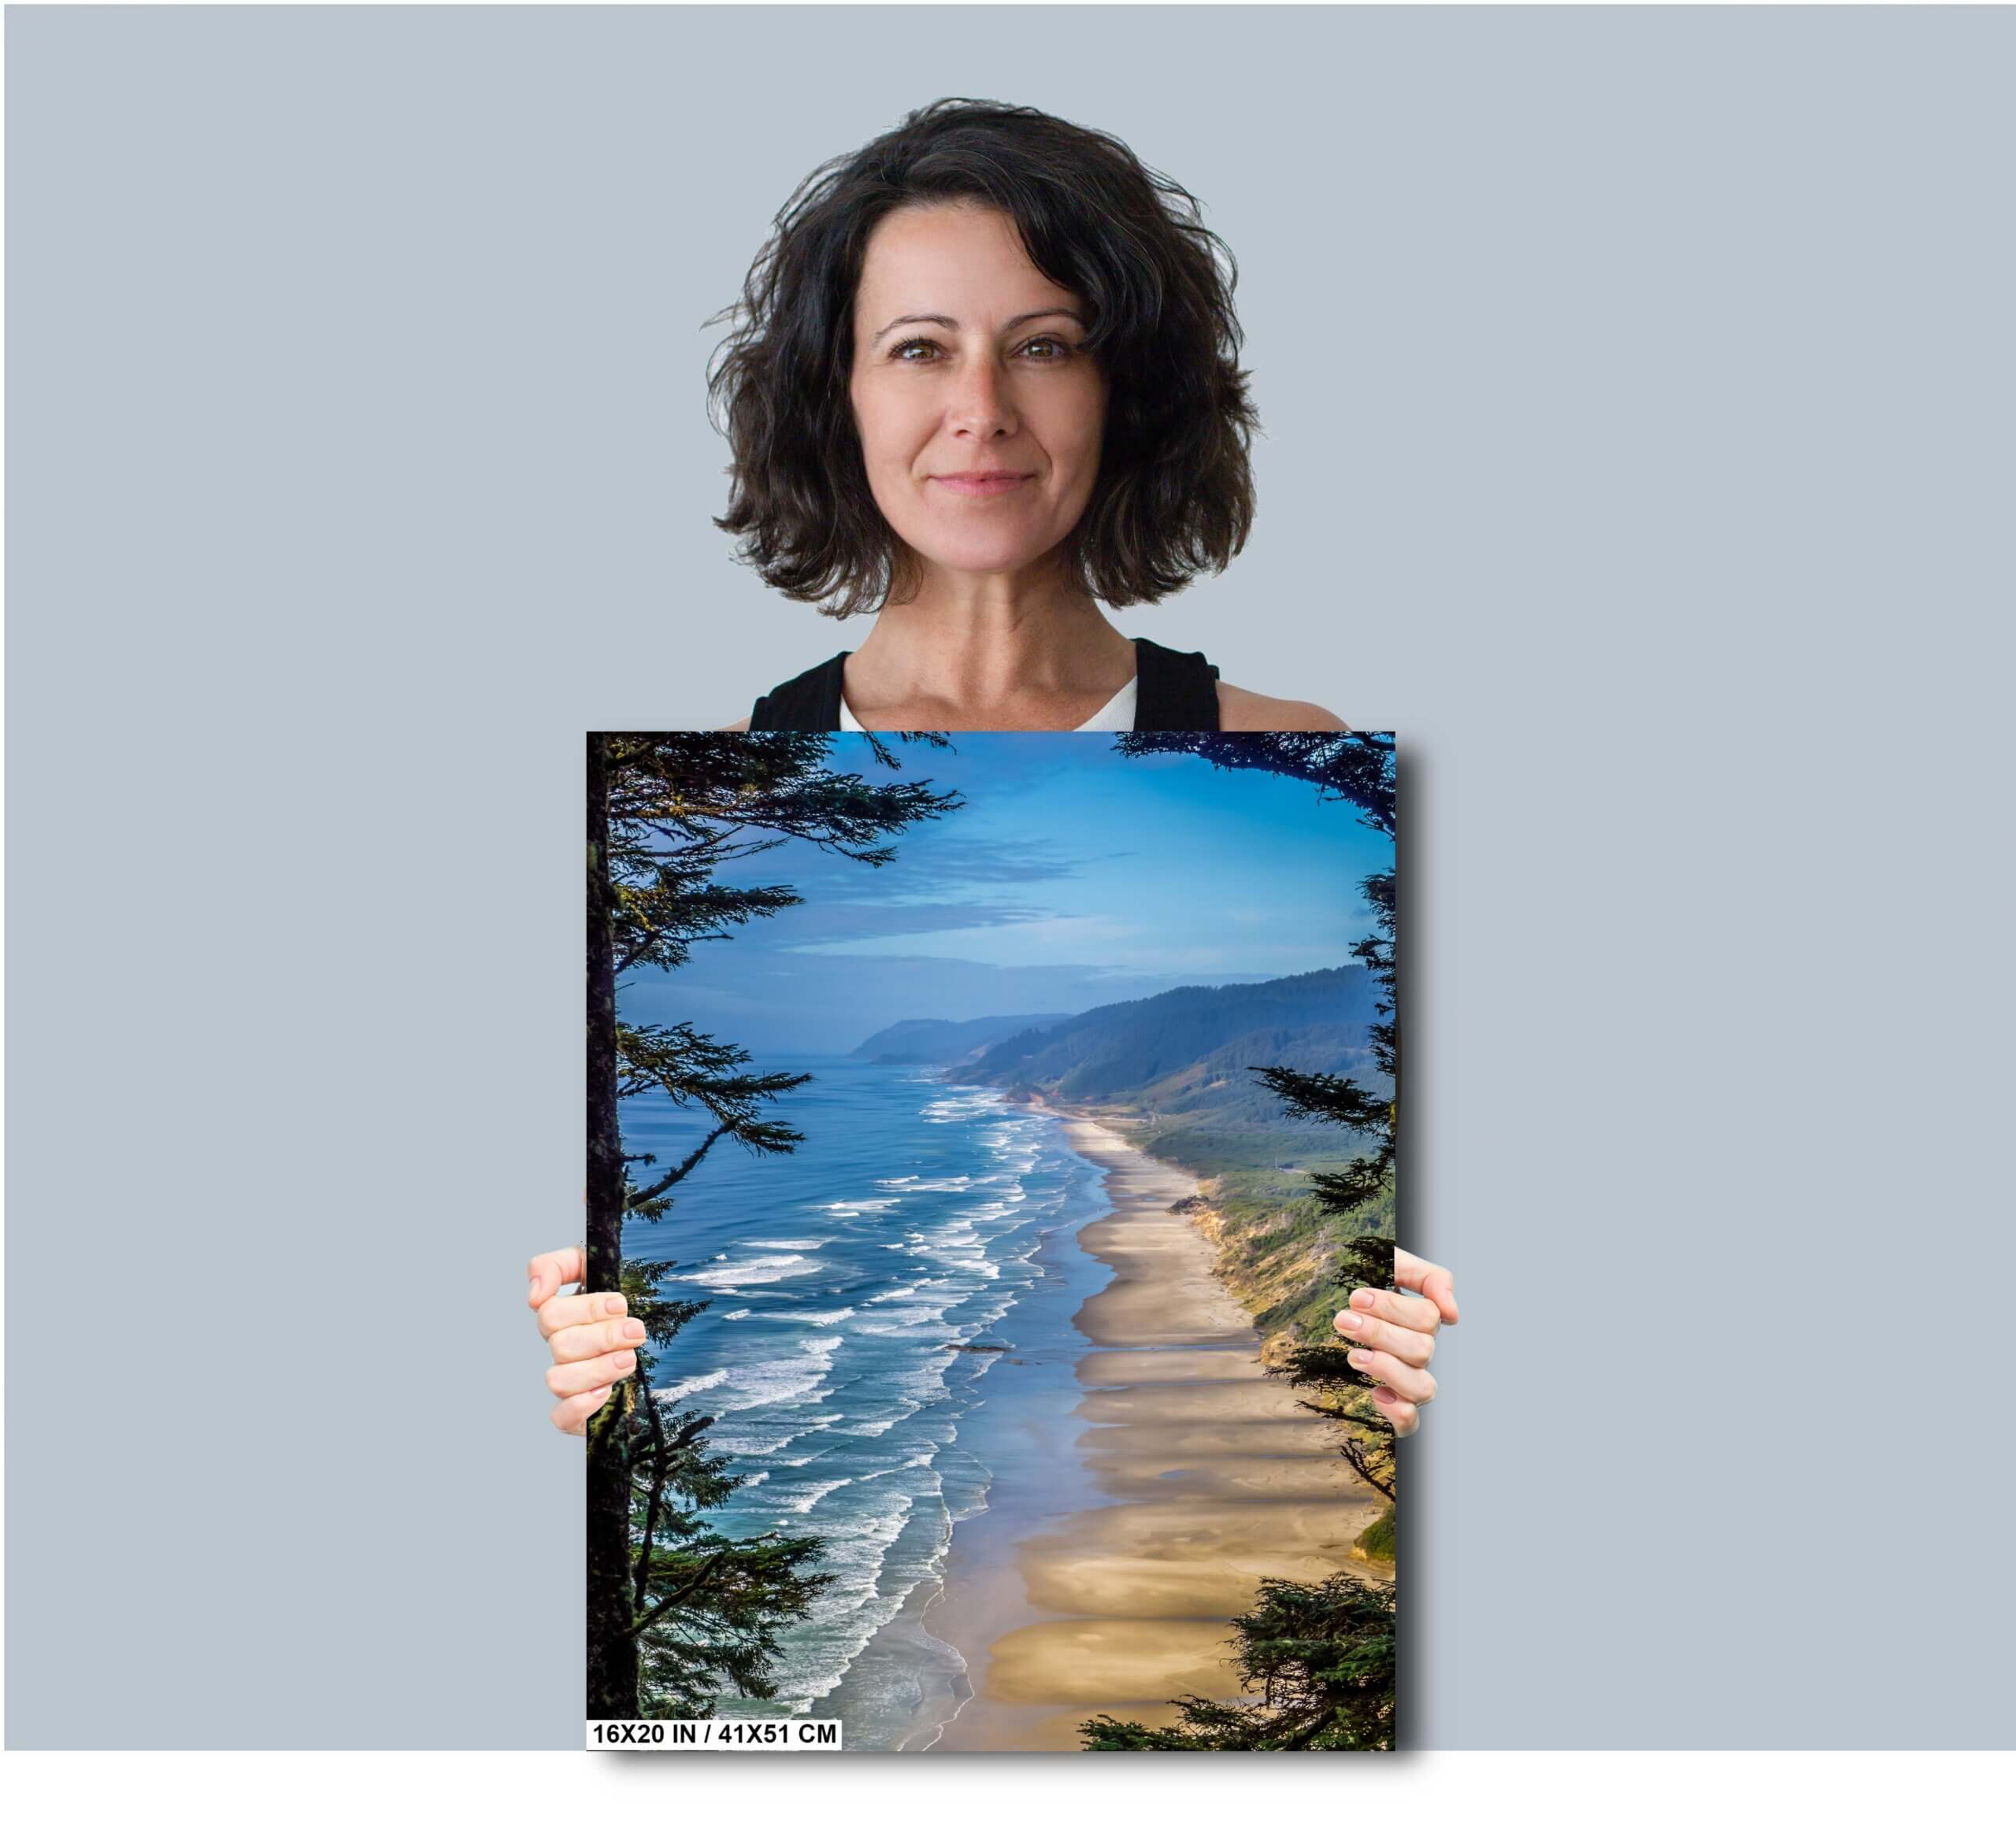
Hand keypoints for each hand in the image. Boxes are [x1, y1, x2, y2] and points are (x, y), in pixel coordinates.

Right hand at [527, 1243, 647, 1435]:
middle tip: (635, 1331)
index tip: (620, 1305)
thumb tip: (535, 1294)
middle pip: (560, 1346)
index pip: (550, 1313)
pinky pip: (561, 1418)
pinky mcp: (579, 1412)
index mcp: (562, 1318)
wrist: (655, 1340)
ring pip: (559, 1380)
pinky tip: (606, 1392)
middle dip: (603, 1337)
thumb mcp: (595, 1266)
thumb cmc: (622, 1301)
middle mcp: (561, 1350)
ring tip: (629, 1359)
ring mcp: (569, 1381)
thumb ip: (559, 1265)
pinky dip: (581, 1406)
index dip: (586, 1309)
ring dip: (597, 1369)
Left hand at [1333, 1245, 1457, 1436]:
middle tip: (1344, 1320)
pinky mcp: (1391, 1406)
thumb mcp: (1388, 1264)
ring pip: (1423, 1388)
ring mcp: (1407, 1381)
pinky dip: (1397, 1411)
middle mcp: (1419, 1352)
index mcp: (1421, 1321)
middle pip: (1422, 1350)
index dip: (1393, 1309)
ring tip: (1353, 1356)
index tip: (1356, 1298)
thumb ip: (1427, 1277)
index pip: (1428, 1317)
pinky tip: (1374, 1393)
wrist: (1322, 1302)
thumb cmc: (1360, 1286)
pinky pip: (1409, 1422)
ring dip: (1387, 1369)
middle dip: (1380, 1334)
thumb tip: (1452, 1314)